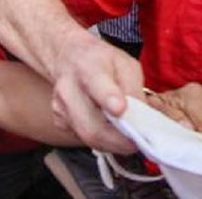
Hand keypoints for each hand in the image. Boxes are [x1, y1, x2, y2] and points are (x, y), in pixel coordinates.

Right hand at [49, 35, 141, 153]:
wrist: (69, 58)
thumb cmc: (103, 61)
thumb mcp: (126, 64)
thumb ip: (134, 89)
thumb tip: (142, 119)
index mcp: (88, 67)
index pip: (96, 84)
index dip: (108, 98)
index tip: (120, 109)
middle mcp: (68, 88)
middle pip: (90, 126)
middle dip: (117, 140)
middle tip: (138, 144)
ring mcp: (60, 108)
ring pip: (87, 137)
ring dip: (112, 144)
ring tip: (129, 140)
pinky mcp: (59, 122)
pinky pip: (83, 138)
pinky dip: (102, 140)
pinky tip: (111, 132)